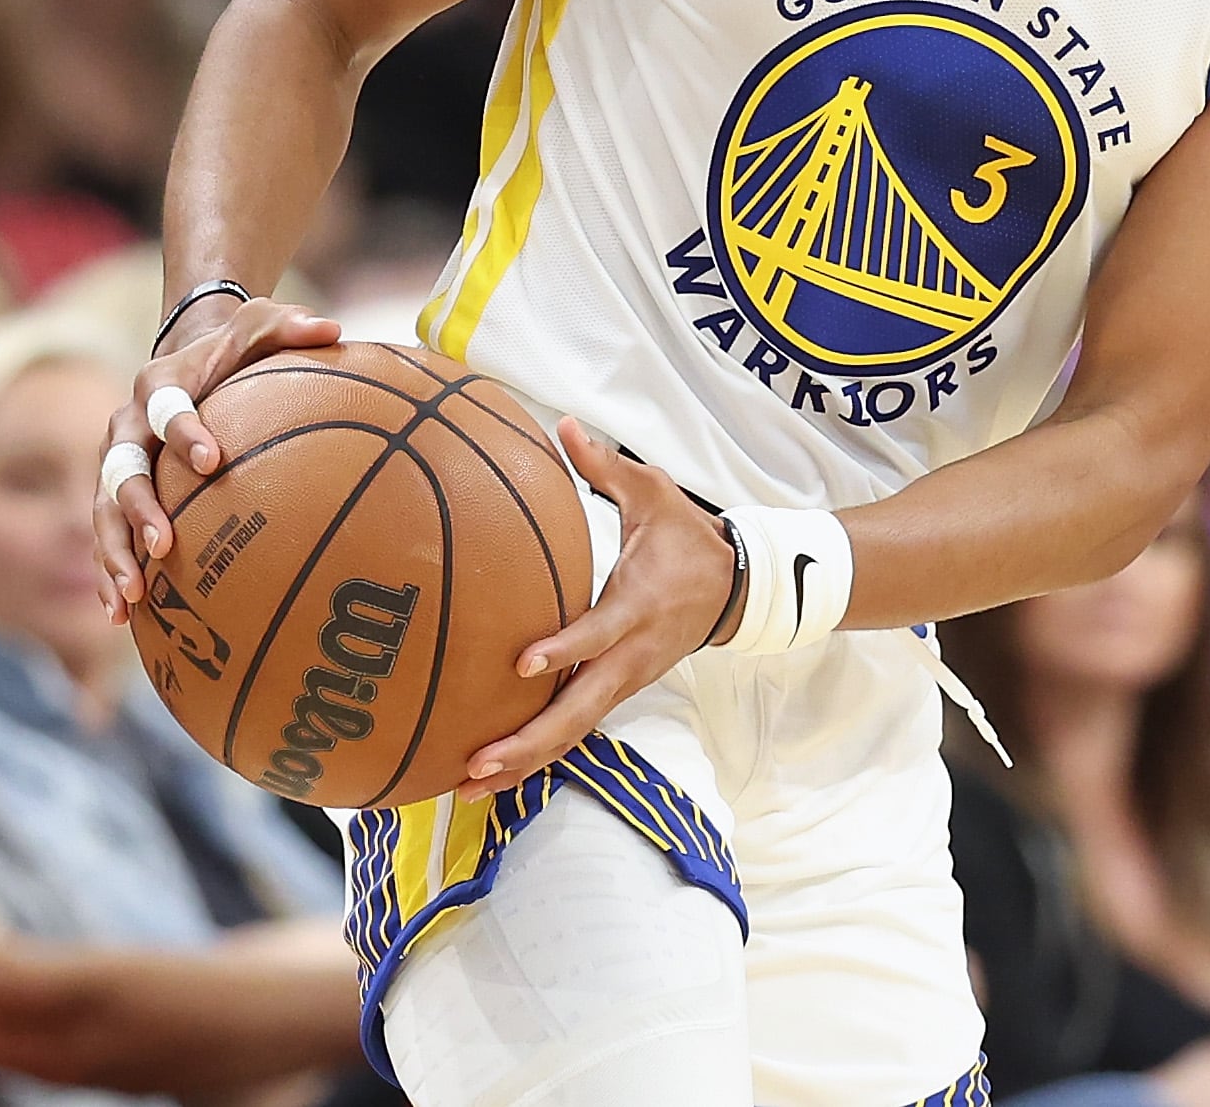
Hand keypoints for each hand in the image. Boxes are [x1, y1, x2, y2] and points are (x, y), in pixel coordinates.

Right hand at [97, 296, 341, 619]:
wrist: (188, 358)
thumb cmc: (235, 348)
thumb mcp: (260, 325)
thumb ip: (288, 326)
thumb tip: (332, 328)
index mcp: (159, 385)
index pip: (169, 410)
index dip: (186, 434)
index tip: (212, 461)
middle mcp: (126, 427)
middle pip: (123, 471)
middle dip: (139, 510)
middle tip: (165, 545)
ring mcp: (115, 463)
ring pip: (104, 513)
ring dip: (114, 555)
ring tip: (131, 596)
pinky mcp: (113, 494)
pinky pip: (106, 536)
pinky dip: (109, 572)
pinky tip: (121, 615)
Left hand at [459, 422, 731, 798]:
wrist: (739, 588)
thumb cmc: (688, 538)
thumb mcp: (655, 494)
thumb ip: (605, 466)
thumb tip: (561, 425)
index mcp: (637, 606)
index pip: (598, 634)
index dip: (563, 650)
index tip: (521, 663)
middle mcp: (630, 655)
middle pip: (579, 710)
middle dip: (530, 741)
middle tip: (478, 761)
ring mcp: (627, 679)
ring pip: (576, 732)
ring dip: (527, 762)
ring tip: (470, 785)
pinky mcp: (620, 690)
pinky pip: (578, 730)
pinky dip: (539, 756)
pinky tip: (496, 775)